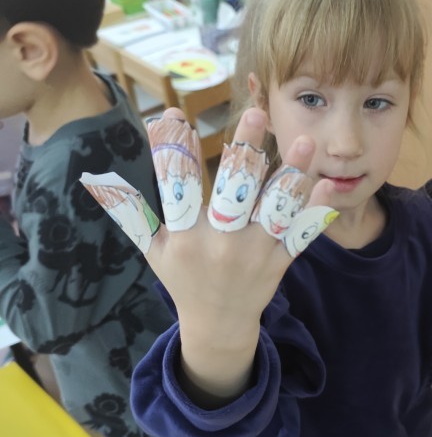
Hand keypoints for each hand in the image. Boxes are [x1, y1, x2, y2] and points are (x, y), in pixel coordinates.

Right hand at [81, 107, 335, 396]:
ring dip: (292, 173)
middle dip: (246, 151)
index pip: (176, 188)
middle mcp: (220, 244)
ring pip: (275, 208)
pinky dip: (317, 211)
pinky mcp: (280, 260)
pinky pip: (302, 233)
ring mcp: (254, 253)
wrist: (219, 324)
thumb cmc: (182, 278)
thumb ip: (132, 211)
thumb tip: (96, 176)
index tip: (172, 115)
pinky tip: (331, 184)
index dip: (173, 152)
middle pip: (234, 191)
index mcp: (184, 238)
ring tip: (305, 140)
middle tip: (257, 113)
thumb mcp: (152, 249)